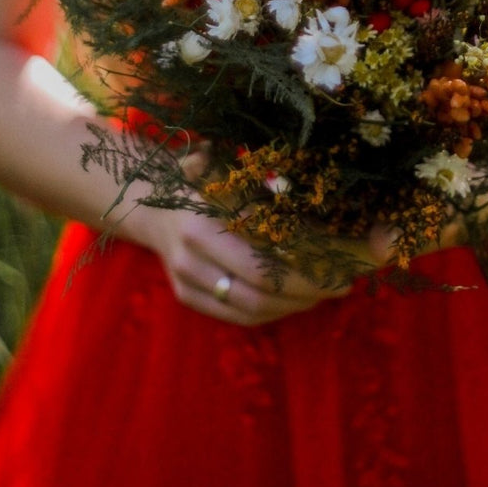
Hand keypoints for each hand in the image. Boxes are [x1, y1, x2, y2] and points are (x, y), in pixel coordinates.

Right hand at [121, 150, 400, 327]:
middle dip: (309, 291)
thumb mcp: (227, 170)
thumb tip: (317, 188)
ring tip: (325, 291)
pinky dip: (272, 312)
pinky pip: (237, 317)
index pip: (263, 263)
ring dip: (294, 305)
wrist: (144, 200)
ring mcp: (186, 282)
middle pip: (261, 292)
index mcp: (201, 224)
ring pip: (251, 310)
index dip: (307, 270)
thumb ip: (269, 184)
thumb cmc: (198, 177)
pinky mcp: (187, 297)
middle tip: (343, 282)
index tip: (343, 265)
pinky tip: (295, 300)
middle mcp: (191, 259)